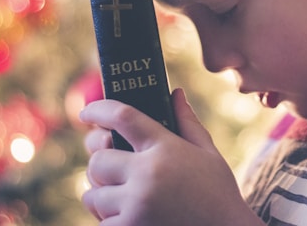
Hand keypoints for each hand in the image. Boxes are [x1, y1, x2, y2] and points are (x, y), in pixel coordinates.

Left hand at [79, 88, 263, 225]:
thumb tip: (174, 93)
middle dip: (102, 165)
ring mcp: (136, 207)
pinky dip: (110, 222)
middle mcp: (147, 174)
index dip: (99, 110)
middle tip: (113, 171)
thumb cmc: (219, 195)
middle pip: (98, 160)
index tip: (87, 113)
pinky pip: (101, 224)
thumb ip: (188, 122)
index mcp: (166, 148)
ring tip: (122, 199)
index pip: (123, 117)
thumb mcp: (209, 154)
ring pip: (92, 195)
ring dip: (102, 196)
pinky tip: (129, 218)